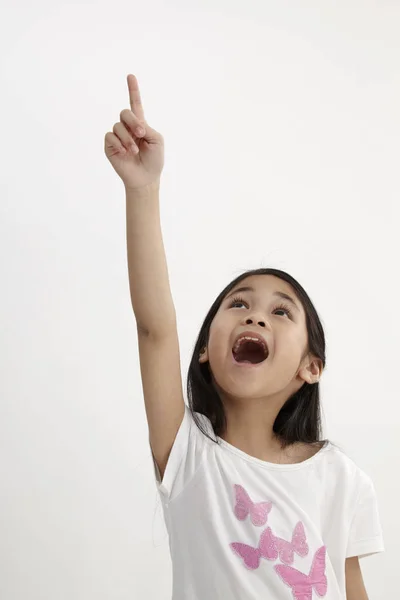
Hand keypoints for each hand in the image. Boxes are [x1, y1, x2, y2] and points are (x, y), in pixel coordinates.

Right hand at [104, 74, 164, 190]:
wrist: (145, 178)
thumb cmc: (154, 160)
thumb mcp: (157, 141)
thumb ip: (148, 128)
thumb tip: (134, 126)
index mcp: (140, 124)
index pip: (135, 104)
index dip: (133, 90)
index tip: (130, 76)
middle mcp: (127, 128)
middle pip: (124, 113)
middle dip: (134, 122)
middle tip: (142, 134)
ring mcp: (117, 136)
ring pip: (118, 126)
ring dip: (128, 138)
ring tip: (135, 151)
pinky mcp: (109, 146)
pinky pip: (110, 136)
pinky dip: (119, 143)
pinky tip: (125, 152)